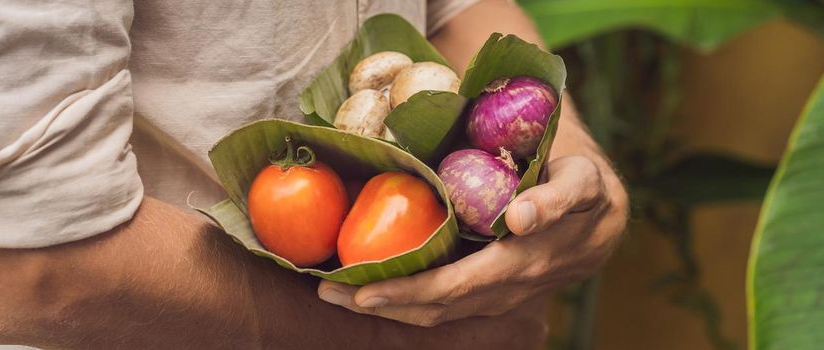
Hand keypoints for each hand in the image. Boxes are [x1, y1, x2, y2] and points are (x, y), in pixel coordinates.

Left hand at [317, 155, 628, 326]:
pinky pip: (440, 305)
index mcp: (519, 264)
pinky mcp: (486, 293)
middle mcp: (503, 290)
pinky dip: (402, 301)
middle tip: (325, 292)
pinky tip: (369, 289)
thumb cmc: (584, 190)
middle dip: (377, 304)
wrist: (604, 222)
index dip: (407, 292)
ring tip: (333, 294)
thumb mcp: (580, 183)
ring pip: (433, 313)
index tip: (361, 291)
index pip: (453, 288)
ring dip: (384, 306)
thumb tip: (520, 219)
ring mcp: (493, 297)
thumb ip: (555, 198)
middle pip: (432, 308)